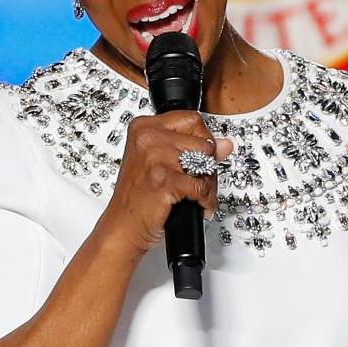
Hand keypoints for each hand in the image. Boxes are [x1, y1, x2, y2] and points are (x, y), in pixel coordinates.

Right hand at [97, 109, 233, 256]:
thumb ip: (191, 148)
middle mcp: (148, 138)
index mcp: (144, 127)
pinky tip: (198, 205)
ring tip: (197, 194)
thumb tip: (225, 144)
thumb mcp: (159, 163)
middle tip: (197, 180)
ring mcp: (155, 158)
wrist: (123, 226)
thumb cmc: (137, 198)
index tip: (200, 155)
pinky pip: (202, 186)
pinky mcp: (164, 180)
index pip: (192, 120)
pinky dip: (206, 201)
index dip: (203, 140)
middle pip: (203, 142)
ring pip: (206, 164)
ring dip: (208, 184)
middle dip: (208, 165)